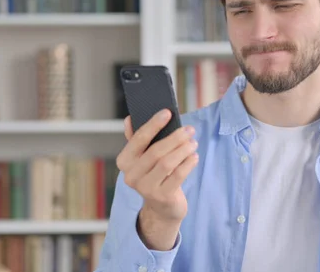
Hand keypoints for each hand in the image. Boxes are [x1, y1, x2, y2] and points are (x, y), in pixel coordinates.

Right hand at [116, 109, 198, 249]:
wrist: (161, 207)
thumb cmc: (154, 174)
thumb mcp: (144, 158)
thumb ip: (137, 139)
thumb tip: (130, 118)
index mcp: (124, 161)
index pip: (138, 139)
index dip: (153, 124)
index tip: (167, 112)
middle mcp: (131, 175)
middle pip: (155, 151)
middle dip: (175, 138)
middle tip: (190, 129)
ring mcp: (146, 188)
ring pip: (167, 163)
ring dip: (183, 150)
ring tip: (194, 142)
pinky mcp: (162, 197)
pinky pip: (178, 176)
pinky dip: (188, 164)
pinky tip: (194, 156)